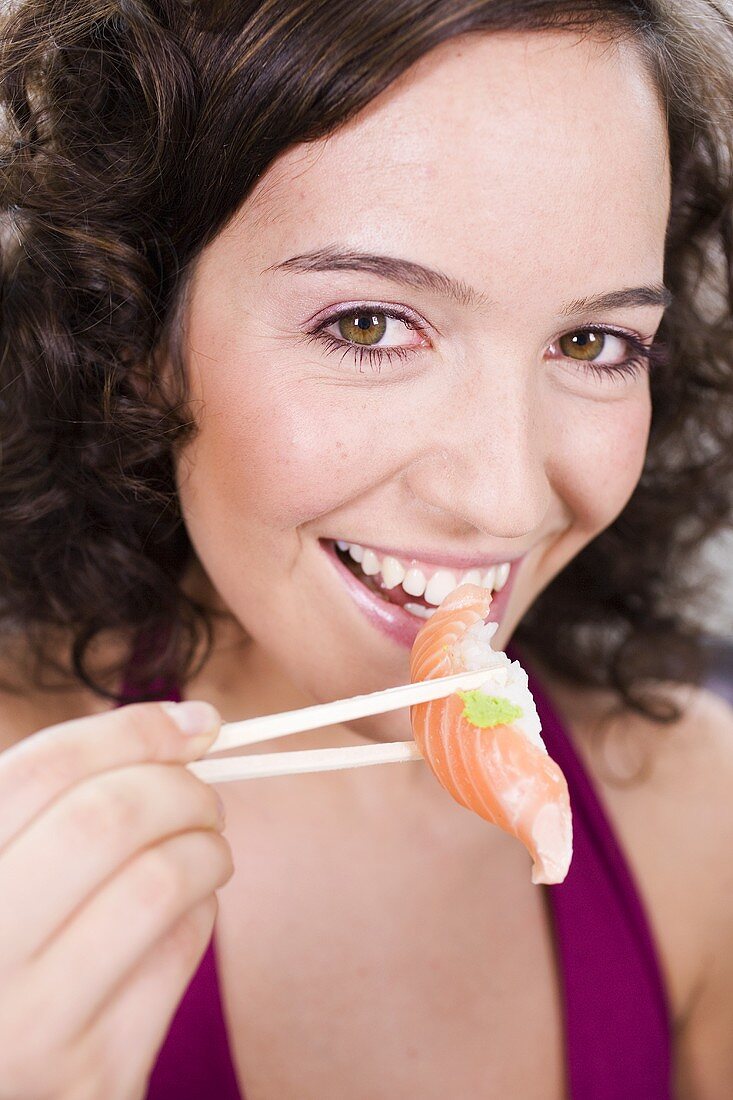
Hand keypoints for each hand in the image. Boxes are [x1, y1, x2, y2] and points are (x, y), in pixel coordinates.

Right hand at [0, 699, 231, 1099]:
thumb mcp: (10, 865)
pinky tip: (183, 913)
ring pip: (161, 884)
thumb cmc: (13, 949)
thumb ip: (67, 798)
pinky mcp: (93, 1075)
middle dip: (182, 788)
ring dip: (207, 848)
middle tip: (203, 797)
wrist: (7, 1085)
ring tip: (203, 849)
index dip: (133, 732)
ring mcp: (29, 1028)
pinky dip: (200, 912)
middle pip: (108, 819)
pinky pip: (178, 955)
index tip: (195, 723)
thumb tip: (195, 723)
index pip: (44, 771)